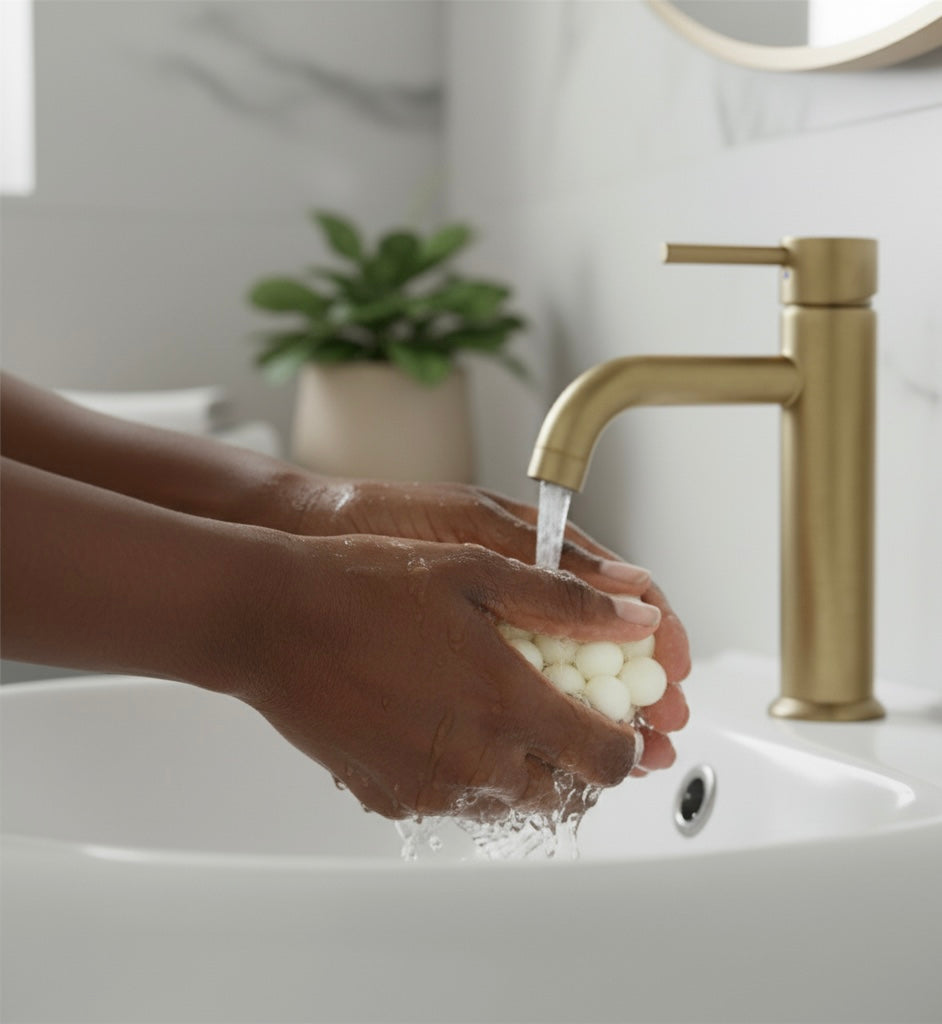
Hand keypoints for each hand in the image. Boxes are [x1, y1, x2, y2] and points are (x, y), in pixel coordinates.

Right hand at [234, 533, 660, 819]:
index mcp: (507, 705)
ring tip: (506, 713)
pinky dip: (472, 776)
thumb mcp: (478, 569)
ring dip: (528, 768)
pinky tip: (451, 725)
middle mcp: (474, 761)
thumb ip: (568, 602)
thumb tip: (636, 617)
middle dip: (580, 758)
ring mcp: (429, 788)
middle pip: (565, 792)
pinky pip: (455, 804)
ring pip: (511, 802)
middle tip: (566, 713)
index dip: (628, 743)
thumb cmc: (366, 585)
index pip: (606, 759)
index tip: (623, 719)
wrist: (271, 620)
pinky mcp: (389, 797)